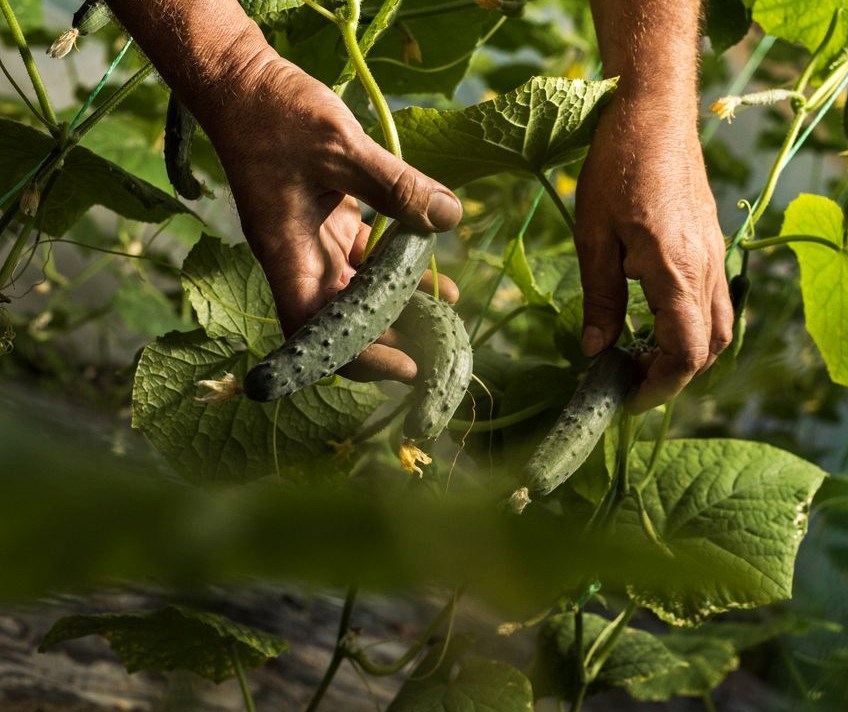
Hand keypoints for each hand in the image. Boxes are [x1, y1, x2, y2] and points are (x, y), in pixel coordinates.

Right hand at [193, 51, 461, 381]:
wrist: (241, 80)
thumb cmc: (275, 113)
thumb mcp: (341, 146)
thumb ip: (396, 186)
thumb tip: (449, 218)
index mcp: (287, 254)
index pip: (315, 332)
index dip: (357, 359)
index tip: (406, 367)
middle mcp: (299, 258)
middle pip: (342, 321)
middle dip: (391, 337)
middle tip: (442, 345)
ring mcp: (313, 242)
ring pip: (359, 291)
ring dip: (400, 302)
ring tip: (446, 313)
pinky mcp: (328, 221)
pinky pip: (365, 258)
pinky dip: (396, 266)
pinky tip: (433, 270)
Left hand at [574, 95, 732, 410]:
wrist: (654, 112)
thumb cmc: (617, 166)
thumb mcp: (593, 236)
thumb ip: (600, 298)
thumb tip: (596, 350)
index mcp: (676, 271)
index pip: (686, 353)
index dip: (658, 387)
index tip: (625, 399)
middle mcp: (707, 269)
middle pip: (710, 349)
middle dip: (673, 377)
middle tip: (630, 384)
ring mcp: (716, 256)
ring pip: (719, 326)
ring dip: (688, 353)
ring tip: (643, 356)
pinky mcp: (713, 244)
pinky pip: (715, 300)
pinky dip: (692, 324)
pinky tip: (657, 319)